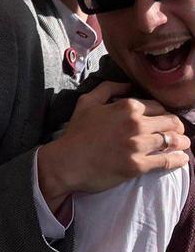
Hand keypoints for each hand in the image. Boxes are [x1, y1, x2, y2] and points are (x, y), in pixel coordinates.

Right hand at [37, 81, 189, 211]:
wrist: (68, 161)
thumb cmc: (77, 131)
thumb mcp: (88, 101)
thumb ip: (109, 88)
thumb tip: (128, 85)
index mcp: (126, 106)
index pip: (157, 106)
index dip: (163, 112)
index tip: (165, 118)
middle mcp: (136, 123)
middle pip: (169, 122)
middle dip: (176, 126)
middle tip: (179, 131)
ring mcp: (138, 145)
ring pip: (172, 141)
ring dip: (182, 142)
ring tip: (185, 144)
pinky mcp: (138, 166)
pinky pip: (166, 162)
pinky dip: (178, 160)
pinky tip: (183, 159)